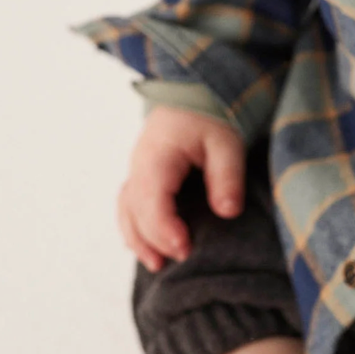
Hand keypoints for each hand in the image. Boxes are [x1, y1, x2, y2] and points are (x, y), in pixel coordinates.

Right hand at [116, 104, 245, 271]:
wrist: (195, 88)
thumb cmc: (211, 113)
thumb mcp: (226, 140)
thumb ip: (226, 175)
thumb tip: (228, 212)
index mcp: (157, 155)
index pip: (151, 199)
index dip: (164, 228)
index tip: (185, 247)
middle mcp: (139, 164)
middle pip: (135, 210)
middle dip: (154, 239)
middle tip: (183, 258)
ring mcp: (137, 168)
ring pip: (127, 210)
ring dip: (139, 239)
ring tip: (158, 265)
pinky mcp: (143, 173)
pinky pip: (130, 205)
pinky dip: (136, 227)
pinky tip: (149, 247)